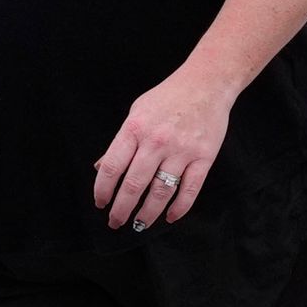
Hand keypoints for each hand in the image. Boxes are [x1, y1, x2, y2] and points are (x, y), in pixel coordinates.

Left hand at [93, 67, 234, 230]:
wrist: (206, 83)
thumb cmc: (168, 96)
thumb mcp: (136, 112)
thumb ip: (120, 142)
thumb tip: (101, 167)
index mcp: (135, 128)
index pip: (111, 167)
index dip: (103, 190)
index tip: (101, 203)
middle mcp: (156, 141)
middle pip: (134, 185)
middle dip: (121, 209)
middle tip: (115, 222)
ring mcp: (182, 150)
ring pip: (161, 192)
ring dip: (147, 213)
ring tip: (139, 224)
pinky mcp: (204, 157)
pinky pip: (190, 189)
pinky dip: (179, 208)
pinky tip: (169, 217)